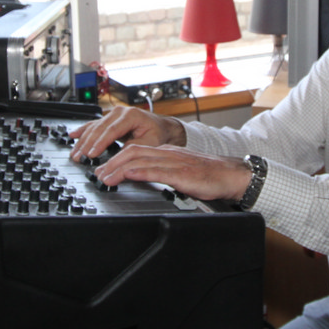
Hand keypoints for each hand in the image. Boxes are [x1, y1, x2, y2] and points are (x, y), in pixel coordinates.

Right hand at [69, 106, 184, 160]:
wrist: (162, 127)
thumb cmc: (157, 134)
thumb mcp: (149, 143)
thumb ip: (133, 149)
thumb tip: (117, 160)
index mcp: (131, 115)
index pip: (112, 130)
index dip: (100, 143)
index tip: (92, 154)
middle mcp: (120, 112)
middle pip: (99, 128)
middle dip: (87, 144)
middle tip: (79, 157)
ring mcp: (113, 114)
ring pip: (94, 127)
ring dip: (83, 141)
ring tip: (75, 153)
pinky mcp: (109, 120)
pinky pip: (93, 125)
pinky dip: (82, 131)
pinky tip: (73, 135)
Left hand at [91, 143, 250, 203]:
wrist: (231, 175)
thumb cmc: (208, 175)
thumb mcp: (178, 171)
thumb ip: (160, 172)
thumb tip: (138, 177)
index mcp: (166, 152)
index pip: (135, 150)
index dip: (115, 158)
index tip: (102, 169)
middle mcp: (167, 154)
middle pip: (132, 152)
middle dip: (111, 162)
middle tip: (97, 174)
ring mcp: (174, 162)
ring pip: (141, 160)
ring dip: (119, 168)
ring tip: (105, 177)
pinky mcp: (182, 174)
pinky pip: (158, 171)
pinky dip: (140, 172)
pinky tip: (129, 175)